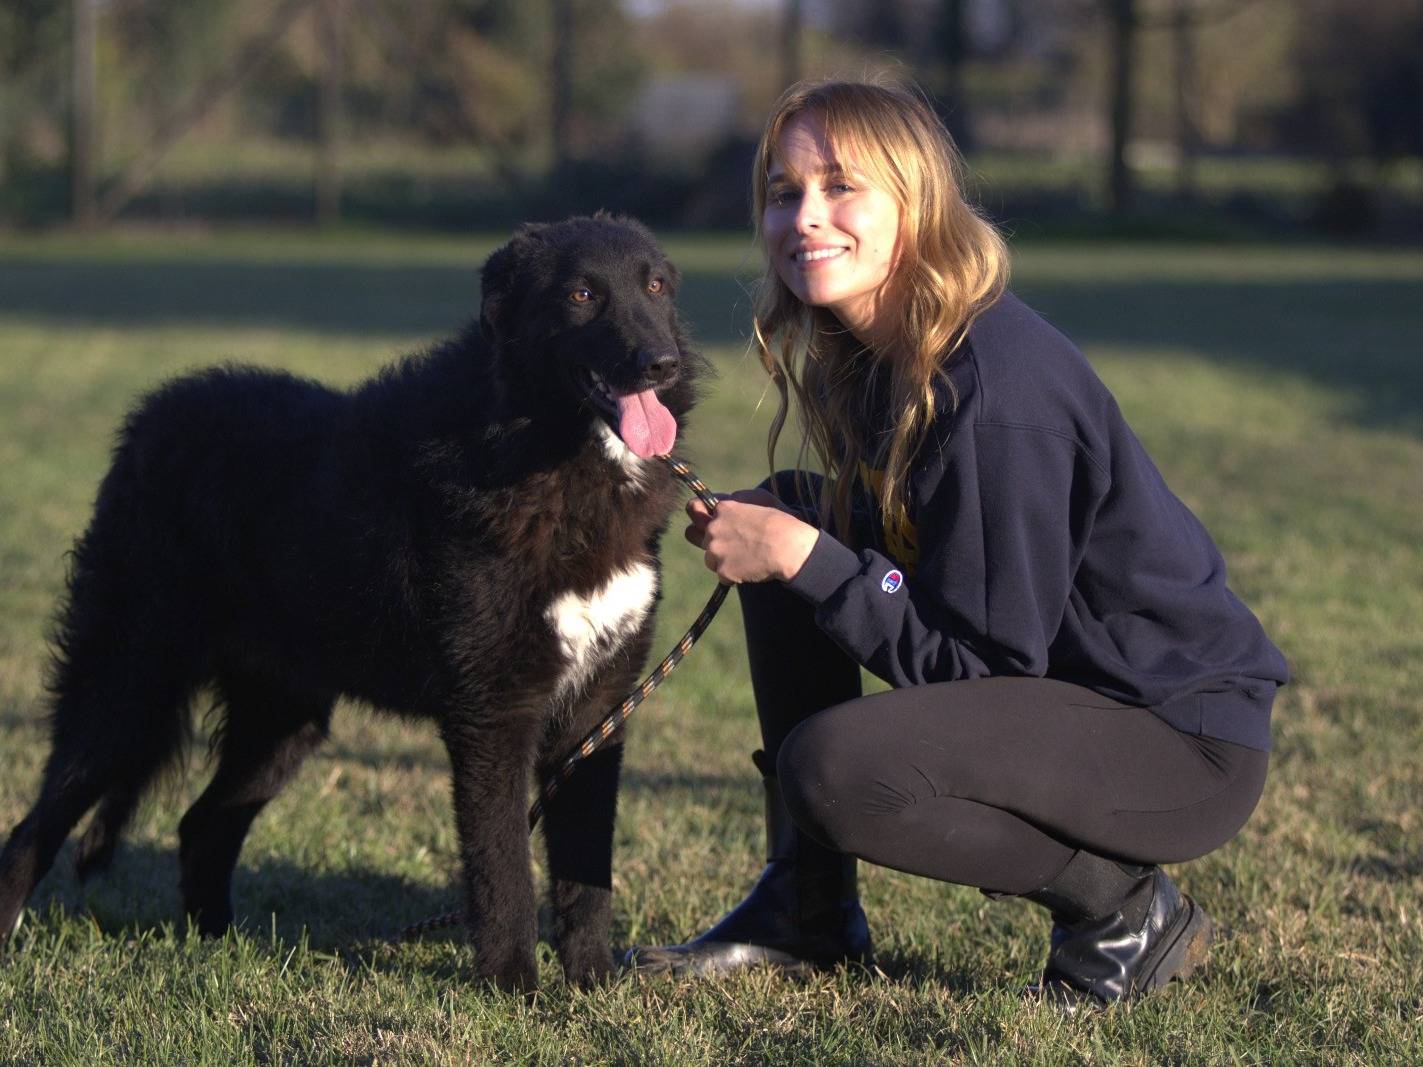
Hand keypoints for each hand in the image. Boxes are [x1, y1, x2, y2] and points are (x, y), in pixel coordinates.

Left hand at [684, 488, 819, 583]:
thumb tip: (721, 505)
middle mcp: (713, 528)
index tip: (703, 520)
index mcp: (723, 508)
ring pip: (709, 558)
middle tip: (725, 543)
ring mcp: (716, 550)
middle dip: (705, 538)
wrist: (790, 548)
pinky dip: (735, 575)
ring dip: (722, 559)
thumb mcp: (760, 498)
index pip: (694, 508)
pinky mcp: (723, 571)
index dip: (698, 514)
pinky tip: (751, 569)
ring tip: (746, 558)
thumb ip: (736, 501)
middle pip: (692, 534)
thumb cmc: (781, 522)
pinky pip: (723, 576)